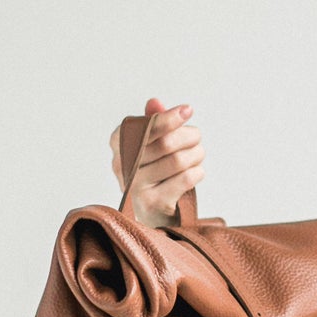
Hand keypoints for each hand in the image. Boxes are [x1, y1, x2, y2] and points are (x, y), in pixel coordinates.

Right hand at [108, 96, 205, 226]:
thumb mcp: (150, 144)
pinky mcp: (152, 203)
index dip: (169, 118)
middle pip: (165, 143)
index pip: (145, 126)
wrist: (151, 213)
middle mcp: (122, 165)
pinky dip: (197, 172)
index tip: (188, 110)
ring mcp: (135, 186)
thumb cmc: (153, 172)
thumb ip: (152, 122)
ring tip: (197, 155)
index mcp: (118, 142)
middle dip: (189, 137)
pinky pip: (184, 179)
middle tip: (197, 139)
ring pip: (178, 161)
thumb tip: (155, 102)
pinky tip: (196, 172)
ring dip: (196, 155)